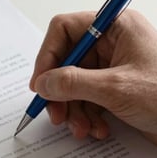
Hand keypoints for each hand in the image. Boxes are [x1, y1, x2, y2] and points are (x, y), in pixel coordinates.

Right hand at [29, 10, 156, 149]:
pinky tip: (98, 130)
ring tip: (82, 129)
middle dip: (60, 92)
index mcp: (115, 27)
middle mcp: (112, 44)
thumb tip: (42, 83)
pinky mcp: (116, 90)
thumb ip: (72, 83)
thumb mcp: (115, 88)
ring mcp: (113, 68)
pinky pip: (88, 99)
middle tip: (57, 115)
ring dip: (74, 110)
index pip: (64, 30)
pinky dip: (87, 116)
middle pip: (66, 62)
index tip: (40, 83)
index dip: (47, 55)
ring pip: (74, 84)